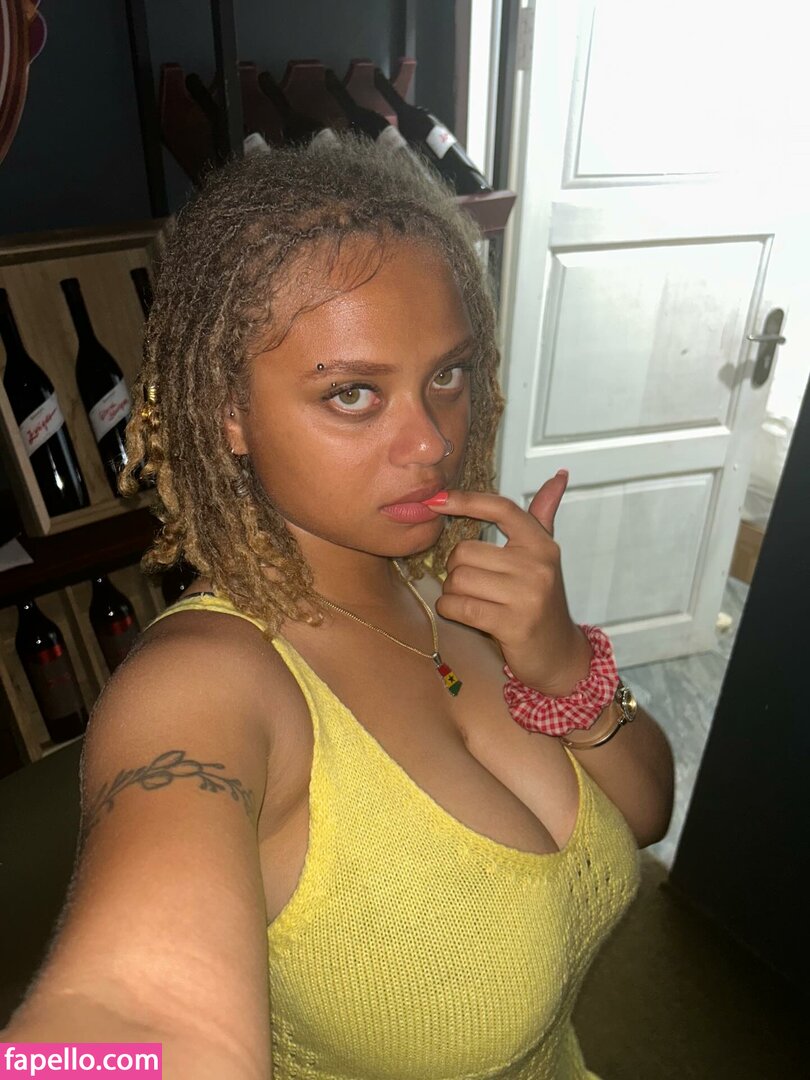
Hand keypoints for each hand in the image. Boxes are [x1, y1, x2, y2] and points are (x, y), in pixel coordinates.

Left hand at [425, 471, 592, 694]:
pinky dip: (451, 609)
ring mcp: (527, 595)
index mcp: (541, 544)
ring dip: (453, 593)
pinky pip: (459, 606)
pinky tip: (463, 614)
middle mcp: (538, 565)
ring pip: (458, 579)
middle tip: (473, 584)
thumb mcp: (544, 557)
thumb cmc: (541, 602)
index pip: (501, 508)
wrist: (559, 654)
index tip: (435, 499)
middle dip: (456, 569)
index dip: (465, 500)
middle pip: (465, 551)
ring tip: (472, 601)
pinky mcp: (512, 624)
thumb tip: (559, 474)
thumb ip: (544, 515)